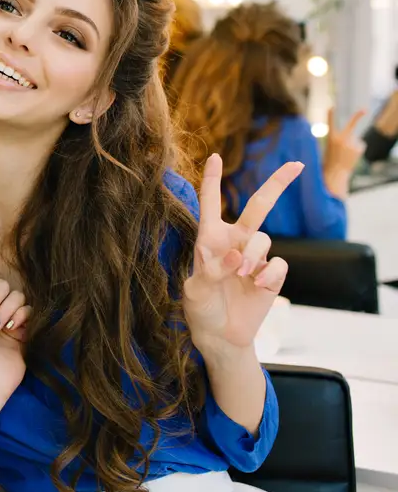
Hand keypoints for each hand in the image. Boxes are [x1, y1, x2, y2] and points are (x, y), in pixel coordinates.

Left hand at [182, 154, 301, 356]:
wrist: (222, 335)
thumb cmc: (201, 308)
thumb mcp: (196, 291)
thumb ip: (212, 271)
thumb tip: (237, 256)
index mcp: (209, 238)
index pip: (210, 203)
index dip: (211, 180)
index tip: (214, 156)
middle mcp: (235, 242)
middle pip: (259, 206)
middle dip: (277, 184)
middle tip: (296, 165)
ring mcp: (255, 257)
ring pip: (264, 238)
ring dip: (253, 254)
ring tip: (241, 275)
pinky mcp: (272, 275)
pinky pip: (279, 264)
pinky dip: (269, 275)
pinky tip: (257, 287)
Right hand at [323, 106, 365, 177]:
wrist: (336, 173)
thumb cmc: (329, 161)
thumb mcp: (330, 148)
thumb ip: (340, 140)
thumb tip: (355, 137)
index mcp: (331, 139)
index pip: (330, 124)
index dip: (331, 115)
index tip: (331, 106)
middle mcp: (342, 139)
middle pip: (351, 124)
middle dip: (358, 115)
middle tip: (365, 109)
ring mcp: (352, 143)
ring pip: (354, 139)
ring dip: (352, 145)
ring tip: (345, 155)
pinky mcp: (359, 148)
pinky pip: (359, 145)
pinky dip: (356, 149)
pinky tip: (351, 156)